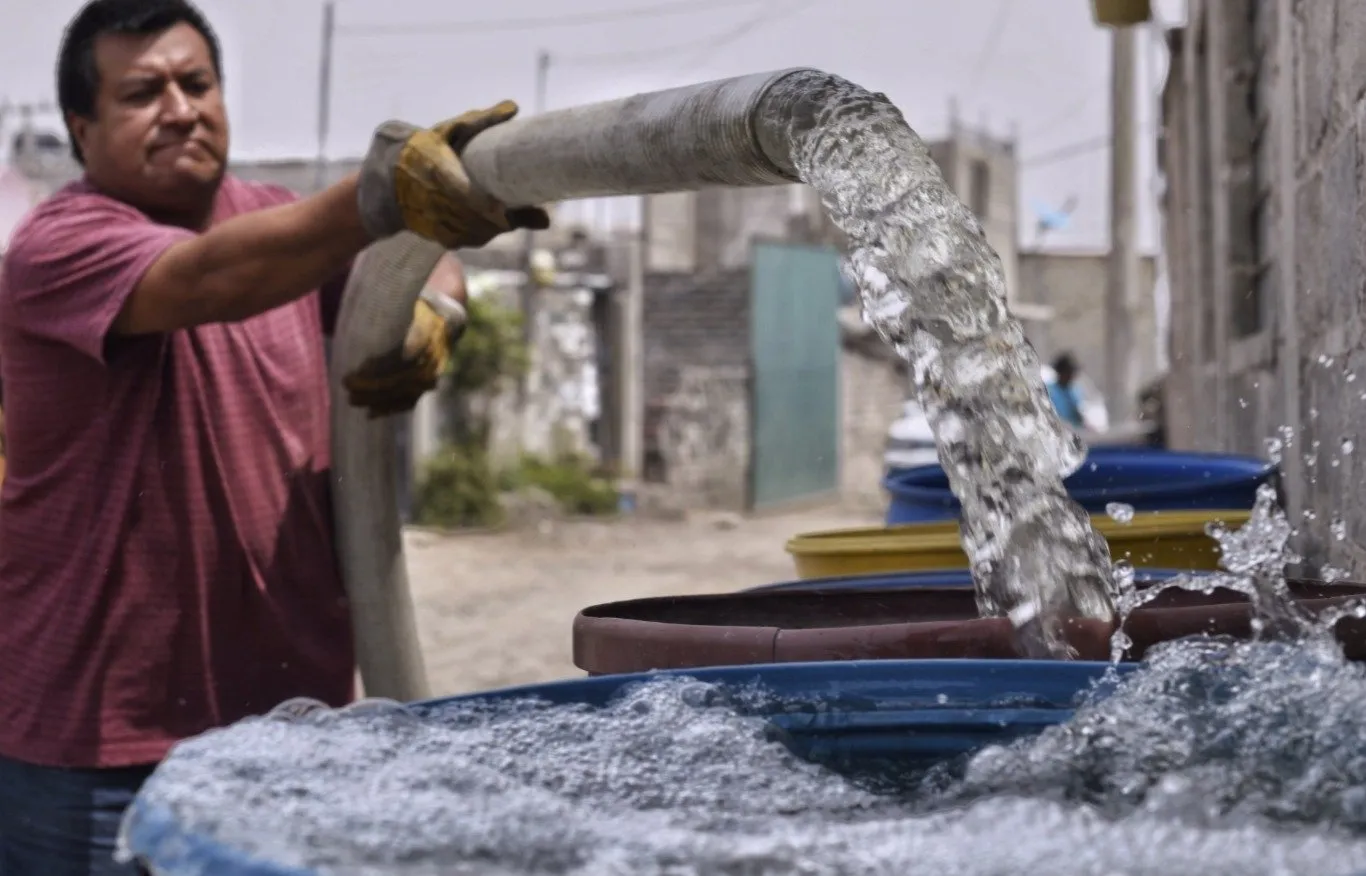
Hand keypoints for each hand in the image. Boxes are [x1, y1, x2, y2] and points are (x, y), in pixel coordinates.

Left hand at [341, 289, 466, 417]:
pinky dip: (391, 408)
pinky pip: (411, 401)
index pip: (399, 358)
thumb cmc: (418, 306)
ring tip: (353, 400)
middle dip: (372, 387)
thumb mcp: (408, 301)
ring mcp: (432, 373)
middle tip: (347, 387)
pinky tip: (372, 413)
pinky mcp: (429, 384)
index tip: (352, 374)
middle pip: (400, 379)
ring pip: (404, 393)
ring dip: (377, 400)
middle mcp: (432, 356)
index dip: (374, 370)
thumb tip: (361, 314)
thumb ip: (389, 308)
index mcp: (427, 332)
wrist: (447, 319)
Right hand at [357, 101, 549, 249]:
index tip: (517, 207)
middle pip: (483, 221)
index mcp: (440, 173)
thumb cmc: (420, 150)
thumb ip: (479, 121)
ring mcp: (438, 223)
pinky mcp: (440, 237)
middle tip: (532, 210)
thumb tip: (514, 107)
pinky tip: (494, 221)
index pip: (473, 200)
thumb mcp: (446, 132)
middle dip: (506, 218)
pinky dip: (485, 232)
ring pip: (480, 234)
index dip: (498, 209)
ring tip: (513, 214)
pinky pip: (471, 240)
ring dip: (498, 226)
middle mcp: (437, 202)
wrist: (384, 182)